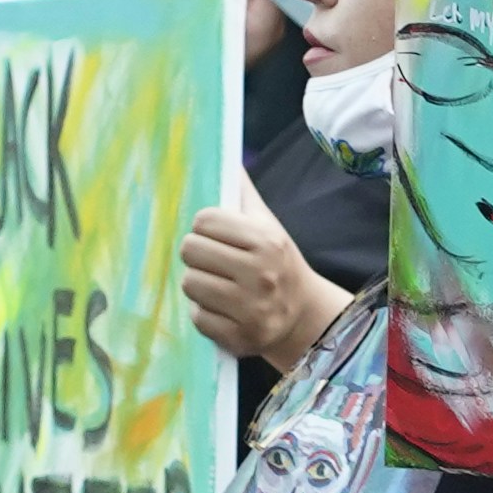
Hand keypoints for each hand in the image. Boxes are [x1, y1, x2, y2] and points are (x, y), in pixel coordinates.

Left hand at [180, 204, 350, 364]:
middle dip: (198, 255)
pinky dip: (204, 313)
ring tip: (217, 285)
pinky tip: (222, 309)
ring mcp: (250, 309)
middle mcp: (260, 274)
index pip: (205, 221)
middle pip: (191, 250)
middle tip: (213, 262)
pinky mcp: (239, 337)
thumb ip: (244, 193)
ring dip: (198, 284)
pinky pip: (198, 317)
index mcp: (266, 241)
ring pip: (189, 284)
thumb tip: (228, 155)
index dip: (204, 227)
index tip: (215, 237)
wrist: (303, 316)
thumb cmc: (278, 263)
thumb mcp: (269, 226)